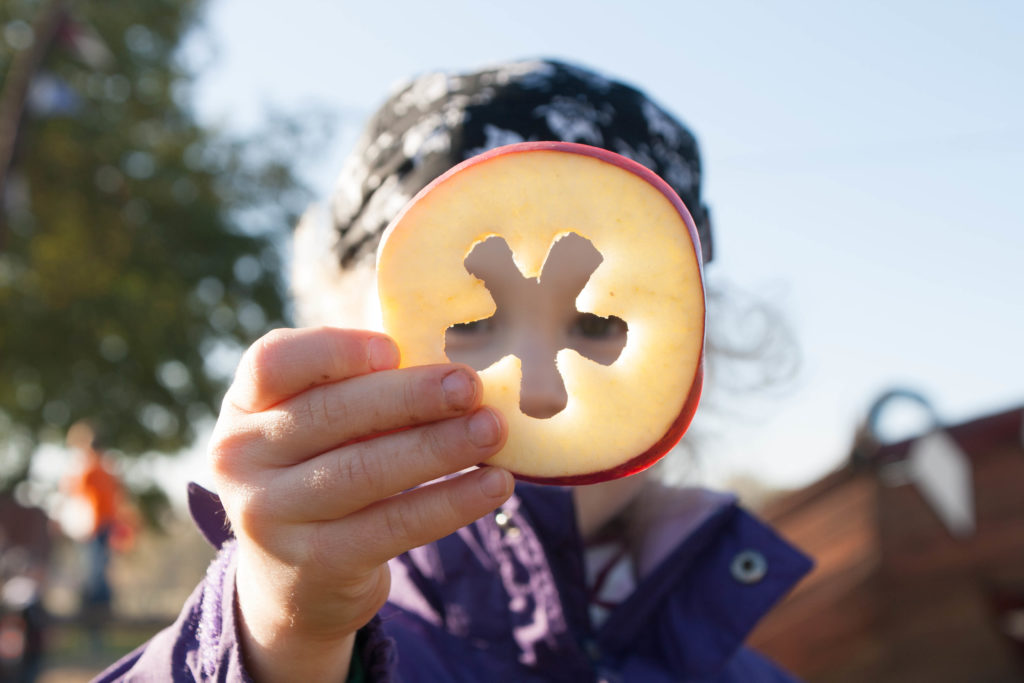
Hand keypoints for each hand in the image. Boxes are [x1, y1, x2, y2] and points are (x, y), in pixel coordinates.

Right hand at [209, 327, 511, 680]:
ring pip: (364, 472)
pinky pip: (394, 525)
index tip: (394, 349)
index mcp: (246, 404)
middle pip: (330, 415)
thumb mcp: (321, 425)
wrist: (294, 580)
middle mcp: (243, 458)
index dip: (334, 351)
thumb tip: (450, 369)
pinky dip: (451, 502)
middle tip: (470, 385)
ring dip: (438, 447)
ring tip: (493, 430)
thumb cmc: (323, 469)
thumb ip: (364, 387)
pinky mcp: (316, 563)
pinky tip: (494, 485)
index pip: (272, 362)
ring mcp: (272, 515)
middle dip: (409, 397)